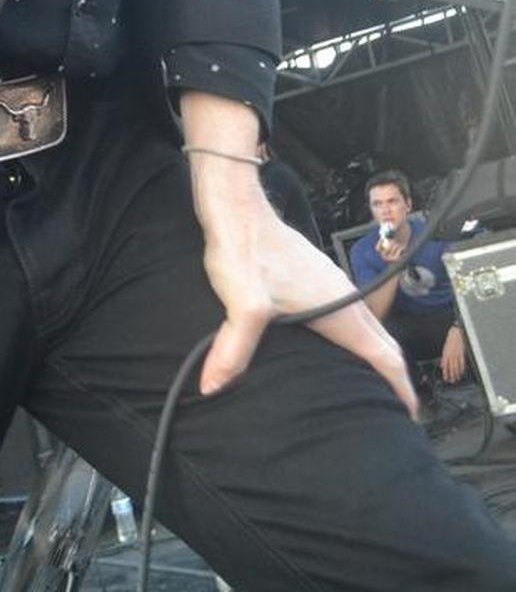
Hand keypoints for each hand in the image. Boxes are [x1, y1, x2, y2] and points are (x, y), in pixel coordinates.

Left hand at [188, 156, 415, 417]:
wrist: (235, 205)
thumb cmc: (245, 249)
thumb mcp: (243, 304)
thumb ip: (233, 350)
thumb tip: (213, 388)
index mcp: (338, 308)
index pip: (384, 354)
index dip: (401, 388)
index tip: (410, 416)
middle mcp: (341, 295)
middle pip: (382, 342)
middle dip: (393, 378)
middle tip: (392, 412)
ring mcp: (329, 282)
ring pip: (365, 326)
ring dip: (374, 355)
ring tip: (367, 386)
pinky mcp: (313, 275)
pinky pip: (347, 313)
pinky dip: (355, 337)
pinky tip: (330, 345)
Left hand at [441, 324, 466, 383]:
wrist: (456, 334)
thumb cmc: (450, 341)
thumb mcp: (445, 349)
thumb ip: (443, 358)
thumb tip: (442, 365)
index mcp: (445, 354)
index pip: (445, 366)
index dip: (445, 373)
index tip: (446, 378)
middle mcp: (450, 355)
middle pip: (451, 368)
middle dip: (451, 375)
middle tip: (451, 380)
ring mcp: (456, 355)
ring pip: (456, 366)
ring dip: (456, 373)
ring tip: (457, 378)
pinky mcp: (461, 354)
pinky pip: (462, 363)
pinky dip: (462, 369)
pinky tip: (461, 372)